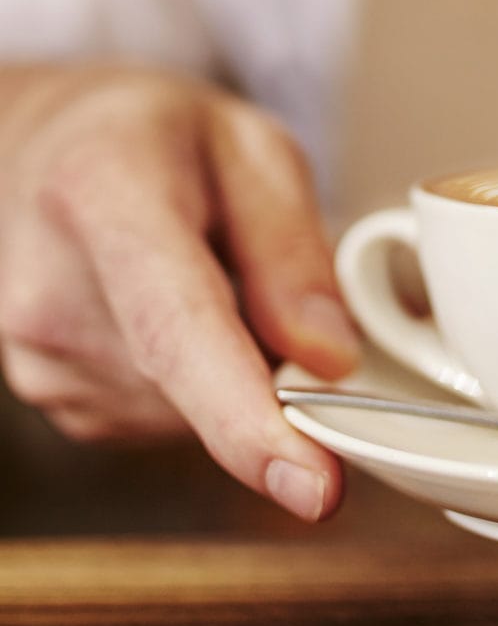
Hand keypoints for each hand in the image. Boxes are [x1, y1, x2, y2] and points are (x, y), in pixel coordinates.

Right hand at [0, 66, 359, 520]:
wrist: (50, 145)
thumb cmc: (160, 137)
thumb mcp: (255, 149)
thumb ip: (294, 250)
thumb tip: (330, 360)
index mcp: (104, 197)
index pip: (179, 331)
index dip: (249, 420)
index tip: (315, 487)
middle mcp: (49, 291)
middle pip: (198, 382)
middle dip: (269, 358)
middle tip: (260, 268)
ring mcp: (38, 356)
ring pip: (192, 410)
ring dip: (234, 364)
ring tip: (205, 271)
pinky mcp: (54, 397)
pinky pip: (170, 417)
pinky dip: (203, 378)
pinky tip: (181, 309)